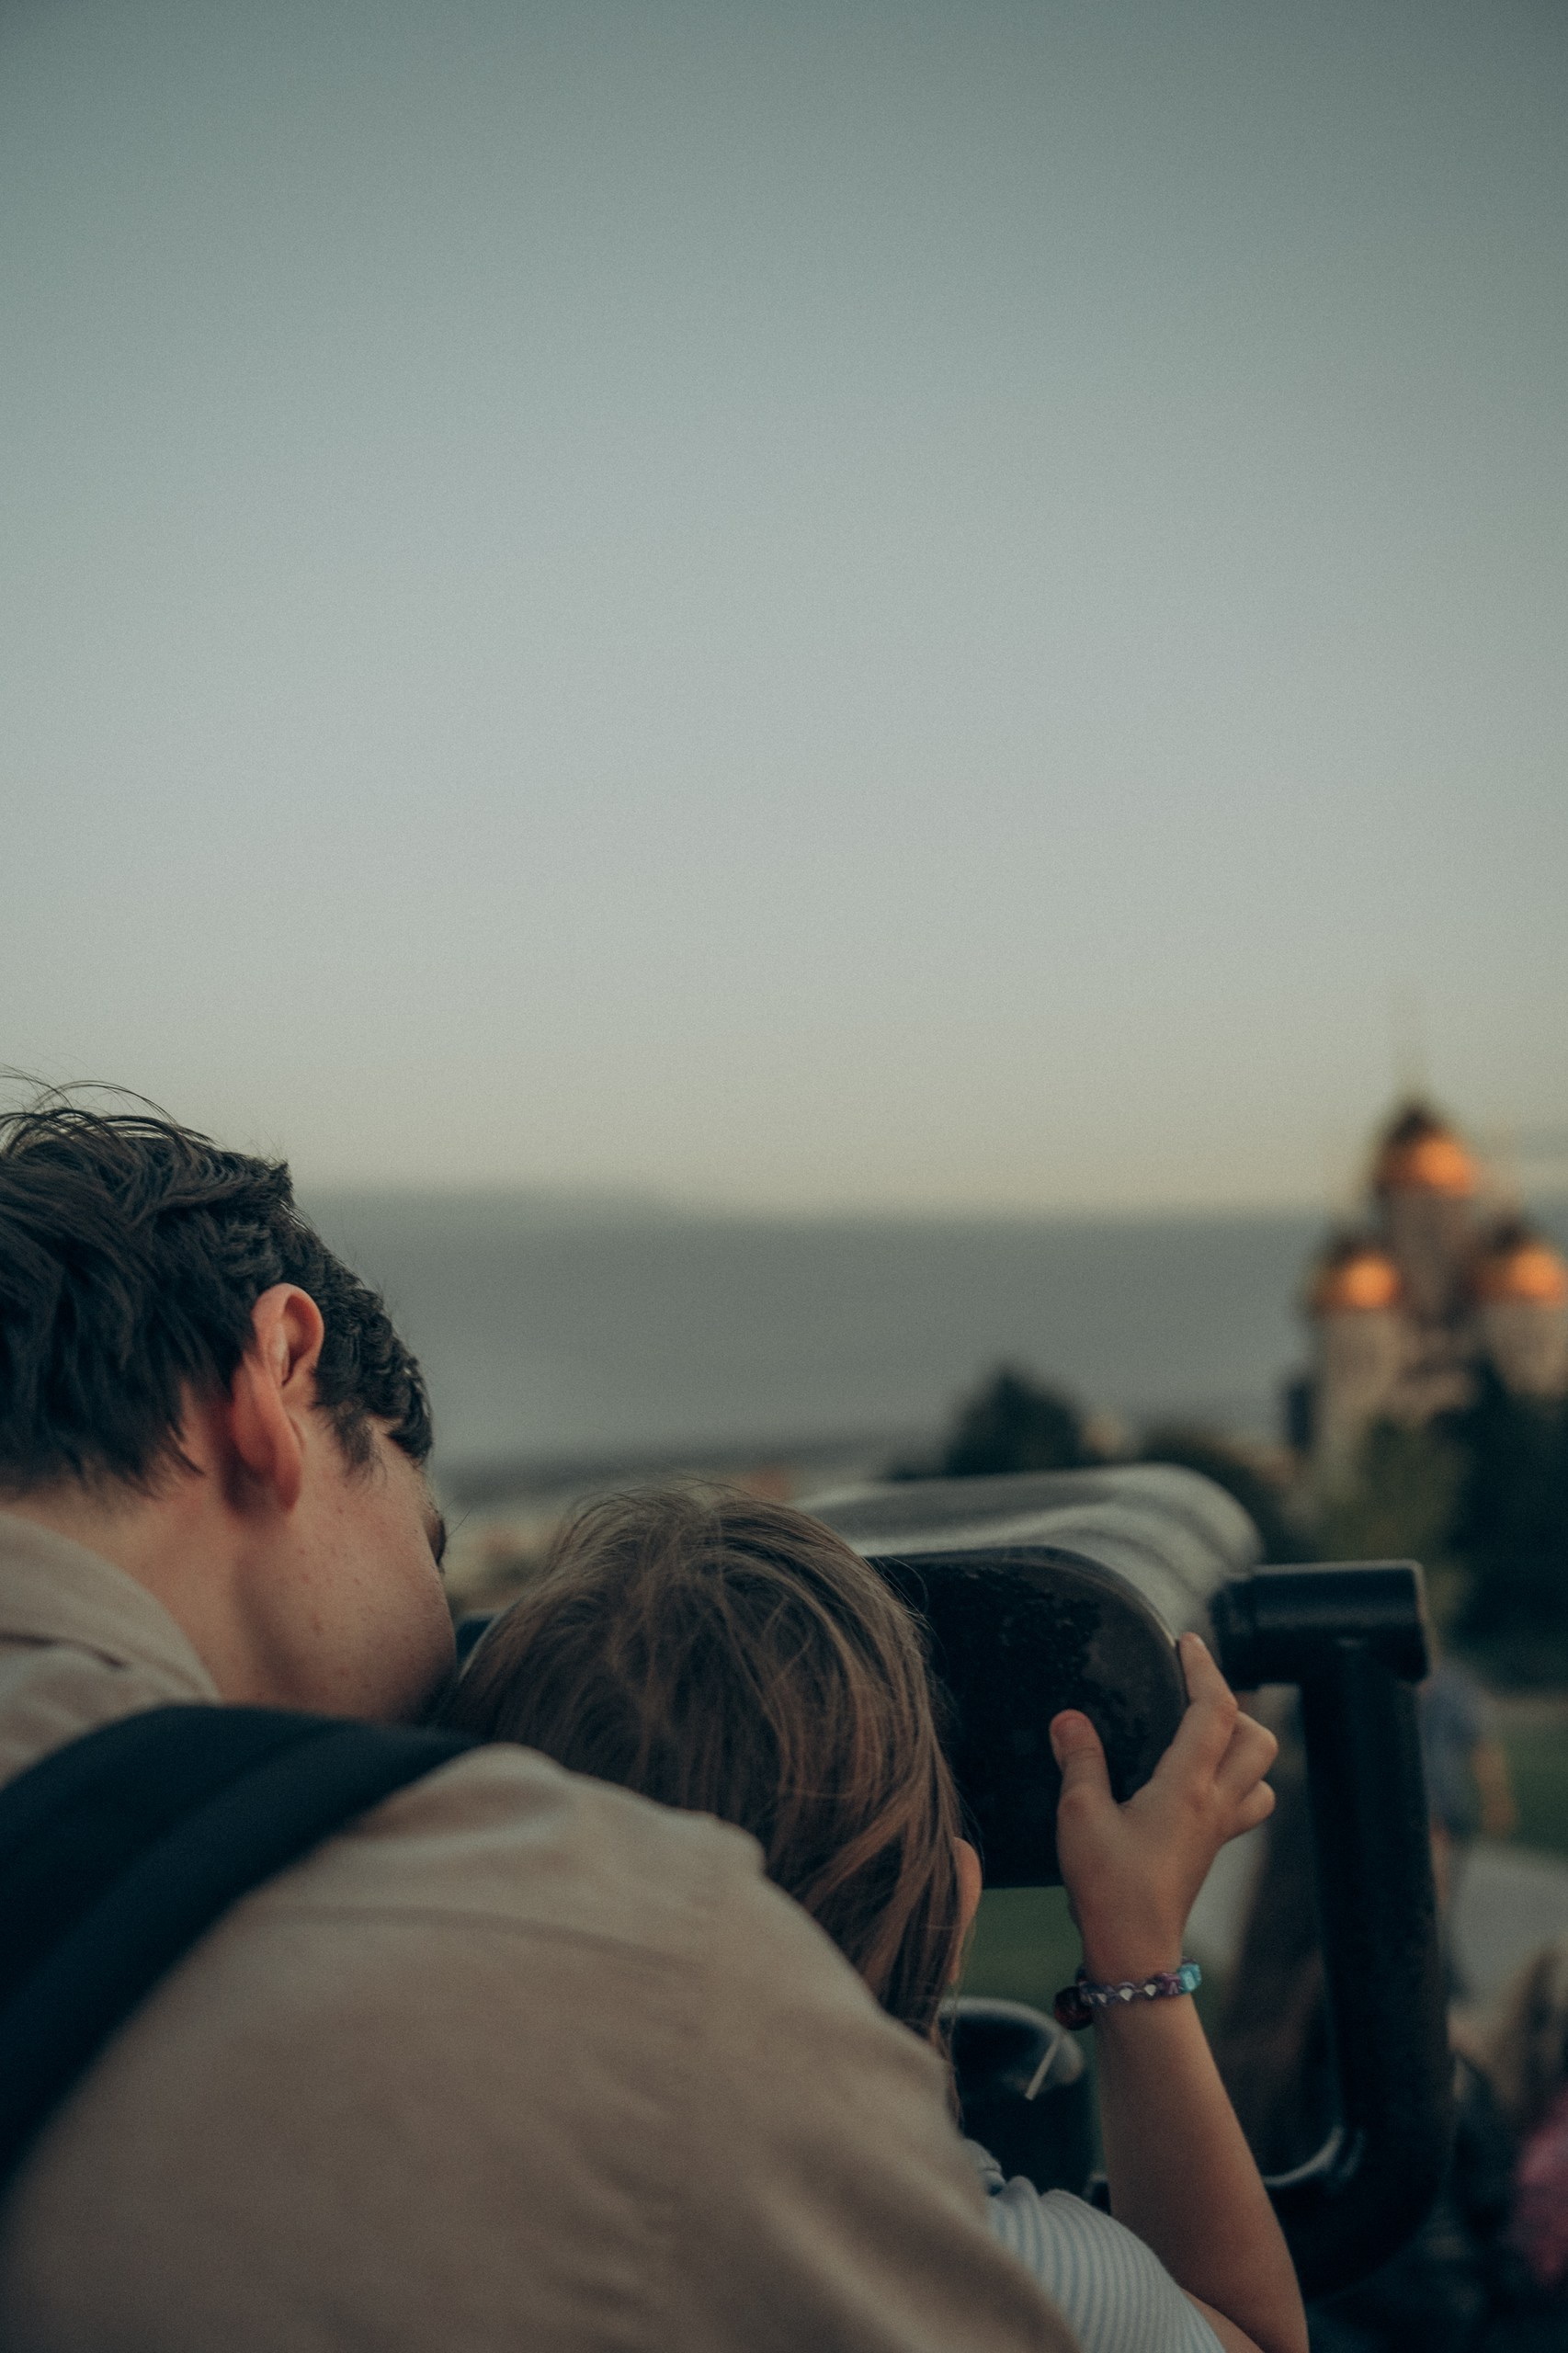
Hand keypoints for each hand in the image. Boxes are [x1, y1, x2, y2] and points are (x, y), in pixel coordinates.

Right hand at [1050, 1633, 1276, 1982]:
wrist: (1133, 1951)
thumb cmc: (1108, 1887)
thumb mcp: (1079, 1815)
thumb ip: (1079, 1760)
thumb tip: (1069, 1718)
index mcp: (1188, 1786)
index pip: (1214, 1709)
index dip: (1204, 1667)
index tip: (1187, 1641)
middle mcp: (1214, 1803)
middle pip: (1258, 1739)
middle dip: (1231, 1705)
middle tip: (1190, 1691)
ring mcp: (1218, 1829)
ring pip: (1260, 1774)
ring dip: (1242, 1745)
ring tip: (1200, 1734)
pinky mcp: (1210, 1849)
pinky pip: (1245, 1804)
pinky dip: (1233, 1780)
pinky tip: (1195, 1782)